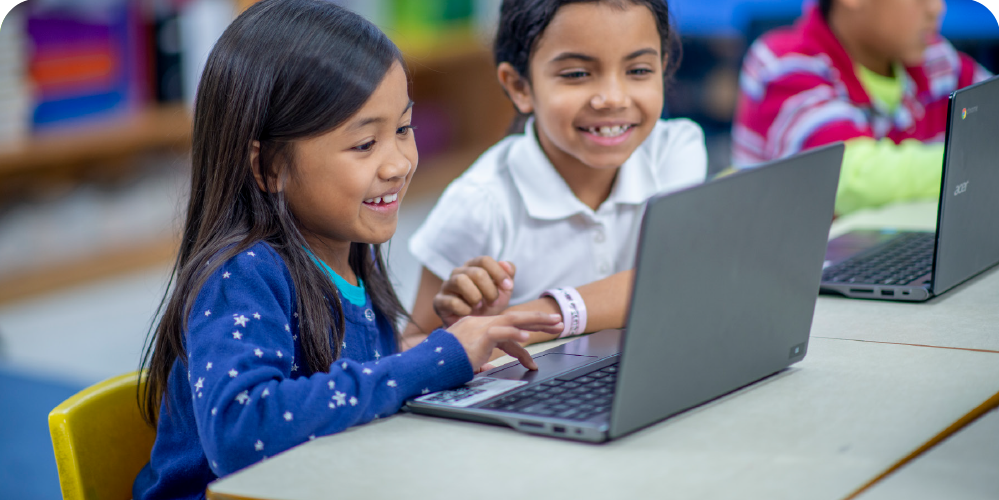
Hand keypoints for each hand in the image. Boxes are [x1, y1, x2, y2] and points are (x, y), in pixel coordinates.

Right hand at [433, 257, 515, 326]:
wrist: (475, 327)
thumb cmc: (489, 305)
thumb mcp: (504, 291)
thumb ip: (508, 275)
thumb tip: (505, 264)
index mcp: (473, 266)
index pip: (485, 260)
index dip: (499, 273)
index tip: (508, 287)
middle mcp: (458, 272)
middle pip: (476, 272)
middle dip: (490, 289)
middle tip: (494, 302)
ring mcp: (447, 286)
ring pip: (460, 281)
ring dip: (476, 296)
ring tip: (480, 306)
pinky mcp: (439, 301)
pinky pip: (451, 301)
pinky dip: (464, 309)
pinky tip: (468, 313)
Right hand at [446, 311, 562, 371]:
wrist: (430, 363)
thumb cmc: (445, 364)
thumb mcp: (466, 362)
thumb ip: (479, 363)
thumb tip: (489, 368)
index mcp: (479, 329)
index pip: (506, 329)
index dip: (523, 338)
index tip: (535, 354)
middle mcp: (481, 324)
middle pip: (515, 319)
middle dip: (539, 320)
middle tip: (559, 322)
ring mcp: (480, 327)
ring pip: (513, 319)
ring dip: (536, 321)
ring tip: (555, 324)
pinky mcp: (479, 336)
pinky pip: (501, 332)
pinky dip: (516, 335)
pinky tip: (528, 339)